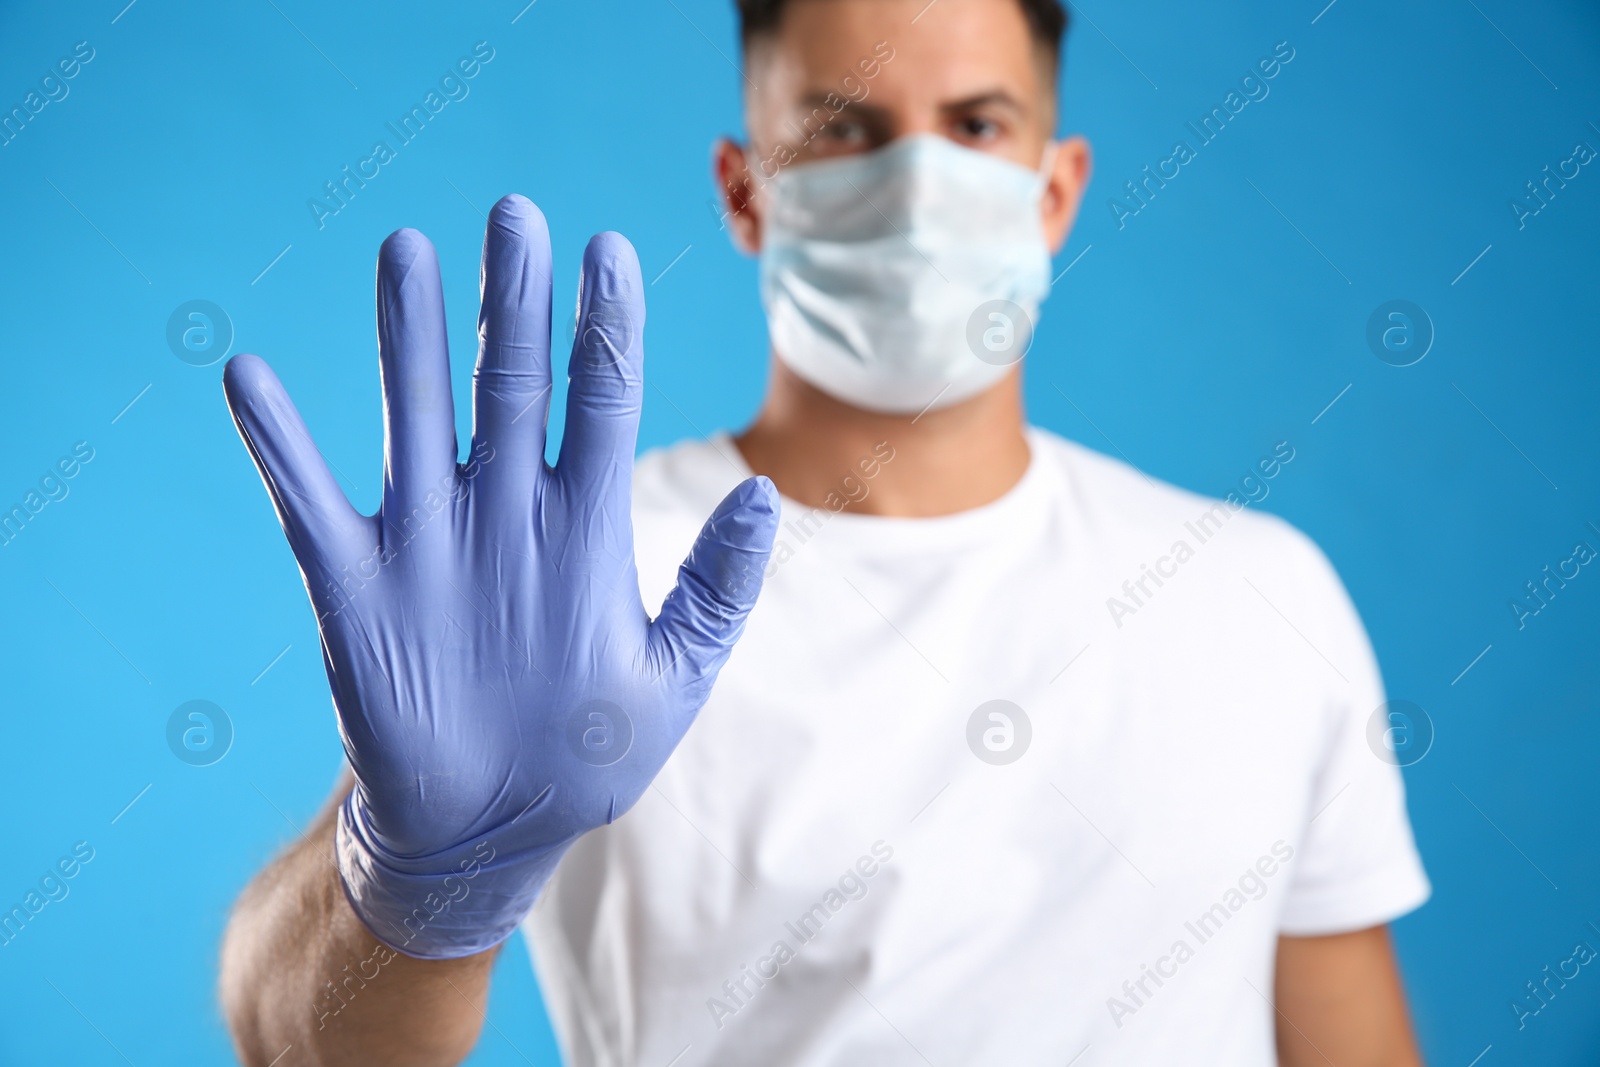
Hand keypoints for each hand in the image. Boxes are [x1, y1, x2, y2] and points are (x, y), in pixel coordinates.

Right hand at [223, 195, 777, 957]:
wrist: (490, 829)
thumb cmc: (588, 752)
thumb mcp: (675, 676)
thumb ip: (718, 588)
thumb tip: (768, 493)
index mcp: (585, 526)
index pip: (598, 400)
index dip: (605, 326)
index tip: (609, 249)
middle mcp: (505, 513)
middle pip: (509, 383)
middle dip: (514, 301)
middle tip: (515, 214)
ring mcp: (429, 542)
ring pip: (417, 416)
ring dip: (408, 338)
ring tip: (406, 251)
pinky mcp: (355, 586)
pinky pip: (308, 504)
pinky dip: (280, 446)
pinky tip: (250, 376)